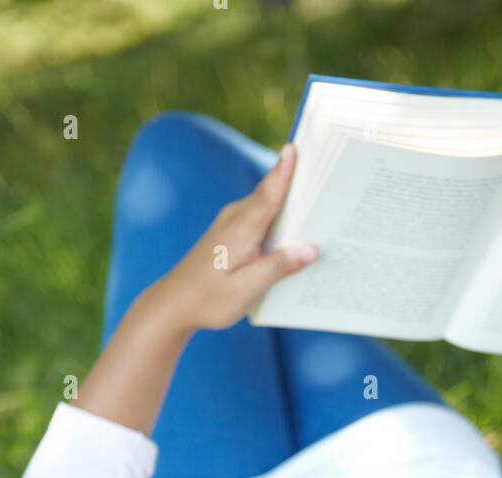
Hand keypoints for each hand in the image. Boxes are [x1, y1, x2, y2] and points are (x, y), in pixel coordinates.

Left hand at [154, 143, 316, 334]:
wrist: (175, 304)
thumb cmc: (210, 299)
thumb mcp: (247, 288)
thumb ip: (279, 266)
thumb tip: (312, 249)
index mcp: (242, 229)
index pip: (268, 193)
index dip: (283, 171)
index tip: (293, 148)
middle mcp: (235, 218)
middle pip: (271, 193)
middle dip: (297, 182)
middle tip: (325, 173)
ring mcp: (231, 222)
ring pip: (266, 205)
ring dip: (289, 201)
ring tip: (318, 198)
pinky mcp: (230, 231)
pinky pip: (259, 217)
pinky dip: (277, 217)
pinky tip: (293, 230)